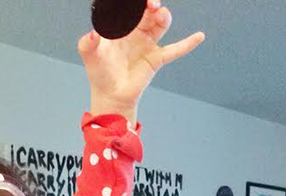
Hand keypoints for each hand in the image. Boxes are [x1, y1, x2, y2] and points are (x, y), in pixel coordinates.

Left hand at [78, 0, 204, 120]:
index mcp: (120, 26)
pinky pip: (174, 49)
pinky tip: (199, 36)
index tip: (139, 1)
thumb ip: (87, 44)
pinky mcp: (156, 59)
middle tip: (151, 4)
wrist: (110, 96)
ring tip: (160, 15)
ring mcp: (147, 44)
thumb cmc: (99, 73)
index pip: (131, 8)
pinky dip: (187, 43)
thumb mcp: (90, 56)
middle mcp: (135, 31)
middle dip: (151, 3)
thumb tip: (92, 34)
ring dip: (163, 16)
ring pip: (161, 23)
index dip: (136, 1)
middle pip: (148, 10)